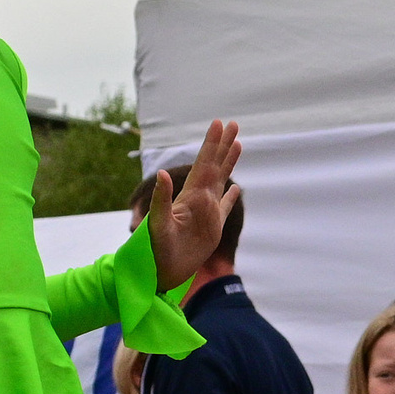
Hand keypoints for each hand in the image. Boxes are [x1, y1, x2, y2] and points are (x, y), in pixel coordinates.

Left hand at [146, 119, 242, 289]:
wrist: (159, 270)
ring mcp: (207, 213)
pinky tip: (236, 187)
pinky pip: (225, 207)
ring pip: (221, 180)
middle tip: (233, 123)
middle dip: (223, 145)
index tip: (219, 123)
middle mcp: (200, 199)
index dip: (211, 143)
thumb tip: (163, 173)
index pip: (204, 163)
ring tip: (238, 144)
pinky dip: (232, 196)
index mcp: (190, 195)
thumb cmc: (155, 249)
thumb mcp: (158, 223)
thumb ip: (161, 199)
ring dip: (229, 163)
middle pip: (215, 165)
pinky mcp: (213, 228)